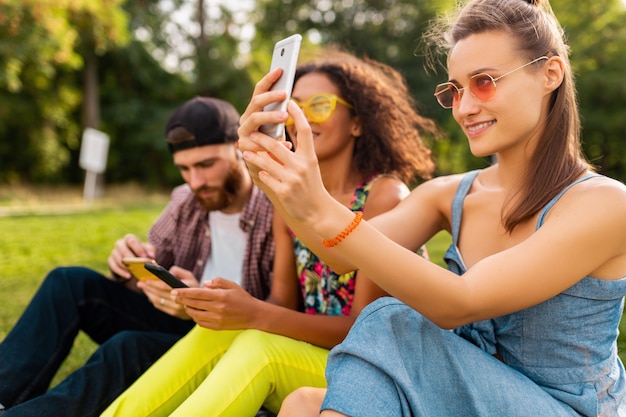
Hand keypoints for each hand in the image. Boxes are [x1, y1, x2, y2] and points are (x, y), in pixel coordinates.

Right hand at [107, 234, 155, 280]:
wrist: (132, 265)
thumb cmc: (142, 255)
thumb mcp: (148, 251)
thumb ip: (150, 251)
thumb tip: (151, 256)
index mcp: (130, 239)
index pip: (131, 240)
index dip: (138, 248)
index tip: (144, 256)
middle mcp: (120, 244)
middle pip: (122, 248)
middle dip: (131, 257)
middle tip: (138, 265)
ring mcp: (114, 252)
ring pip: (118, 258)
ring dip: (126, 266)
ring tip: (134, 272)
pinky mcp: (110, 262)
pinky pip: (114, 267)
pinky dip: (122, 272)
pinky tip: (128, 276)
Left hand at [137, 266, 196, 318]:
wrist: (202, 303)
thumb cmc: (193, 286)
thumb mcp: (189, 275)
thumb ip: (178, 271)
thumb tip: (167, 272)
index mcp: (187, 288)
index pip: (166, 286)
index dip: (155, 283)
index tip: (147, 279)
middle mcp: (183, 300)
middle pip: (160, 293)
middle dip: (148, 287)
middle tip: (140, 282)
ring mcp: (178, 308)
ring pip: (158, 300)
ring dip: (148, 293)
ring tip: (143, 287)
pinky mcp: (174, 313)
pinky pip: (159, 306)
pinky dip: (152, 299)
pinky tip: (149, 294)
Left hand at [171, 278, 263, 329]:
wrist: (254, 315)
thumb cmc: (242, 298)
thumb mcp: (232, 285)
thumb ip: (218, 281)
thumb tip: (204, 283)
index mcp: (221, 296)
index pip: (197, 293)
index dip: (184, 292)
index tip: (174, 290)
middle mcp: (218, 308)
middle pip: (194, 303)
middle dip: (181, 299)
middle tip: (174, 295)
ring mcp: (217, 319)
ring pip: (195, 314)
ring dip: (188, 308)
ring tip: (185, 304)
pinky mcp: (217, 327)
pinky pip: (201, 323)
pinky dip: (195, 317)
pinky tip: (195, 312)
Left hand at [239, 82, 328, 224]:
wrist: (316, 211)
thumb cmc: (311, 186)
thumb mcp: (310, 166)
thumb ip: (298, 152)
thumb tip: (280, 139)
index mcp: (310, 157)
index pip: (305, 131)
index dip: (298, 115)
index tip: (290, 103)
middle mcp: (302, 166)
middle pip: (277, 146)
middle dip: (261, 139)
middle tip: (251, 133)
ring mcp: (292, 180)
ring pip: (266, 162)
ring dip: (254, 155)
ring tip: (245, 150)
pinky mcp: (283, 192)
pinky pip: (266, 178)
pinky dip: (260, 173)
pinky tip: (256, 170)